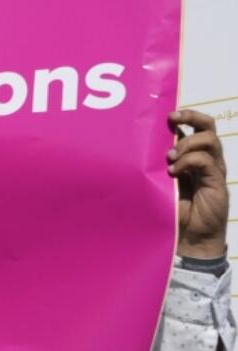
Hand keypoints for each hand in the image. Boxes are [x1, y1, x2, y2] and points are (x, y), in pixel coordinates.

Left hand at [168, 110, 228, 258]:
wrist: (189, 235)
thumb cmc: (173, 209)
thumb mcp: (160, 182)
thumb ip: (155, 166)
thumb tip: (134, 149)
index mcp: (193, 155)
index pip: (196, 127)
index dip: (185, 116)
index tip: (167, 115)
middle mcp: (207, 159)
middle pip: (208, 126)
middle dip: (192, 117)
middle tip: (174, 119)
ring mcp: (214, 169)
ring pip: (209, 140)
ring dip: (187, 143)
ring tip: (170, 157)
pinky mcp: (217, 182)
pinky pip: (206, 161)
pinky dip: (189, 161)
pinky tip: (174, 172)